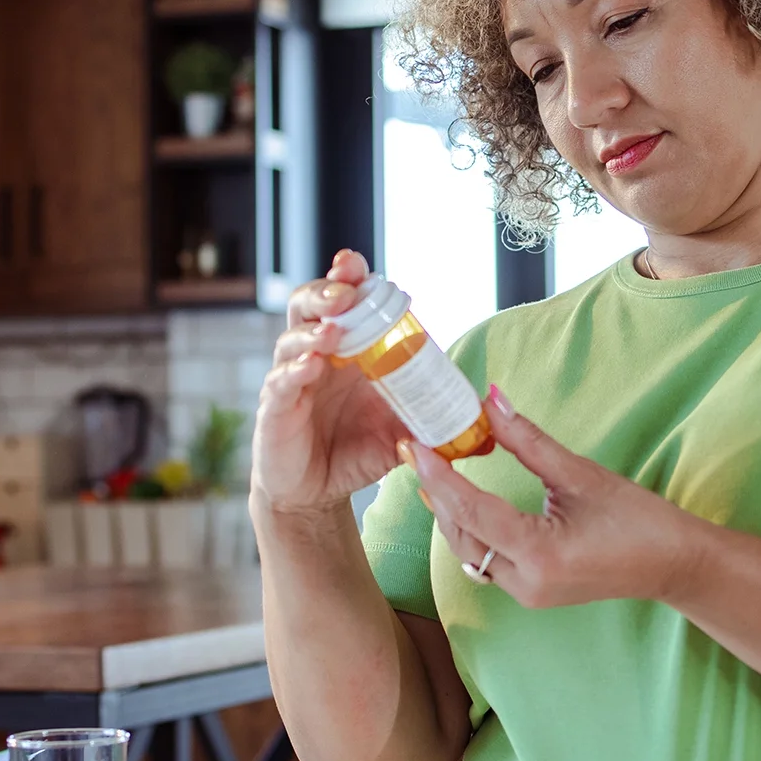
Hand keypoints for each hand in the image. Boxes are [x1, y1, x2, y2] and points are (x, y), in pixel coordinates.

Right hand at [251, 250, 410, 517]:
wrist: (317, 495)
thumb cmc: (354, 452)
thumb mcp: (400, 431)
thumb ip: (434, 420)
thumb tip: (486, 423)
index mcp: (346, 351)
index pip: (342, 301)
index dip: (346, 278)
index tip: (356, 265)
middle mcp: (314, 357)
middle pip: (308, 307)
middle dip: (325, 292)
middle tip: (345, 292)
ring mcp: (291, 381)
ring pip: (291, 341)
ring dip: (312, 332)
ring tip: (332, 333)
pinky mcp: (274, 411)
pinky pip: (279, 385)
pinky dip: (293, 373)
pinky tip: (309, 367)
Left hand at [411, 387, 705, 608]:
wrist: (674, 566)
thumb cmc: (639, 520)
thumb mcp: (581, 474)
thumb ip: (528, 440)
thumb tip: (490, 399)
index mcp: (539, 553)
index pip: (472, 511)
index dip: (439, 475)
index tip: (416, 444)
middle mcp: (525, 582)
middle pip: (460, 535)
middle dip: (438, 493)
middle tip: (421, 450)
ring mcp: (526, 594)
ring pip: (468, 552)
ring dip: (452, 513)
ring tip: (437, 469)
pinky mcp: (530, 593)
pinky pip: (484, 561)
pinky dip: (471, 529)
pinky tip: (466, 499)